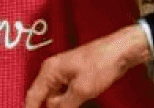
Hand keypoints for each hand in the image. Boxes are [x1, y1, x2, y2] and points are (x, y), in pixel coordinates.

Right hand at [24, 25, 149, 107]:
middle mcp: (52, 71)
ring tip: (80, 99)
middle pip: (45, 98)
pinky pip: (66, 94)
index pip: (32, 96)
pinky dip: (70, 102)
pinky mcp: (74, 76)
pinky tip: (79, 103)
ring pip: (57, 98)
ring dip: (64, 106)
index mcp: (49, 71)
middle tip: (72, 105)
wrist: (121, 50)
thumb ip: (63, 105)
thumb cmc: (101, 65)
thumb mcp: (81, 90)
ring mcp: (64, 73)